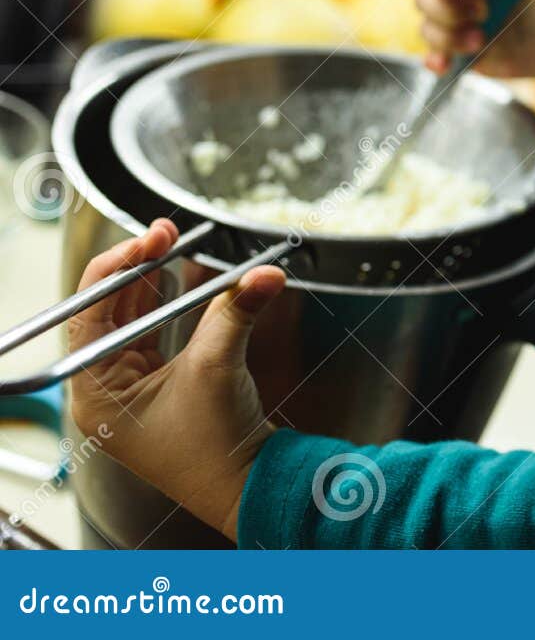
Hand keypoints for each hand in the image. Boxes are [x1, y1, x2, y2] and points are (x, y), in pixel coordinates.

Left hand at [66, 221, 286, 541]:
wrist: (246, 484)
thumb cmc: (213, 451)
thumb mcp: (217, 369)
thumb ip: (235, 312)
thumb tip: (263, 274)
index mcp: (96, 393)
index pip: (88, 316)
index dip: (115, 271)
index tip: (145, 242)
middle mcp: (105, 389)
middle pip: (108, 312)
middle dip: (137, 269)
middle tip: (161, 233)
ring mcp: (131, 387)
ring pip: (133, 318)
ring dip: (152, 282)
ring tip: (168, 245)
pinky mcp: (160, 385)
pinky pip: (156, 332)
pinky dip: (170, 304)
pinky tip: (177, 278)